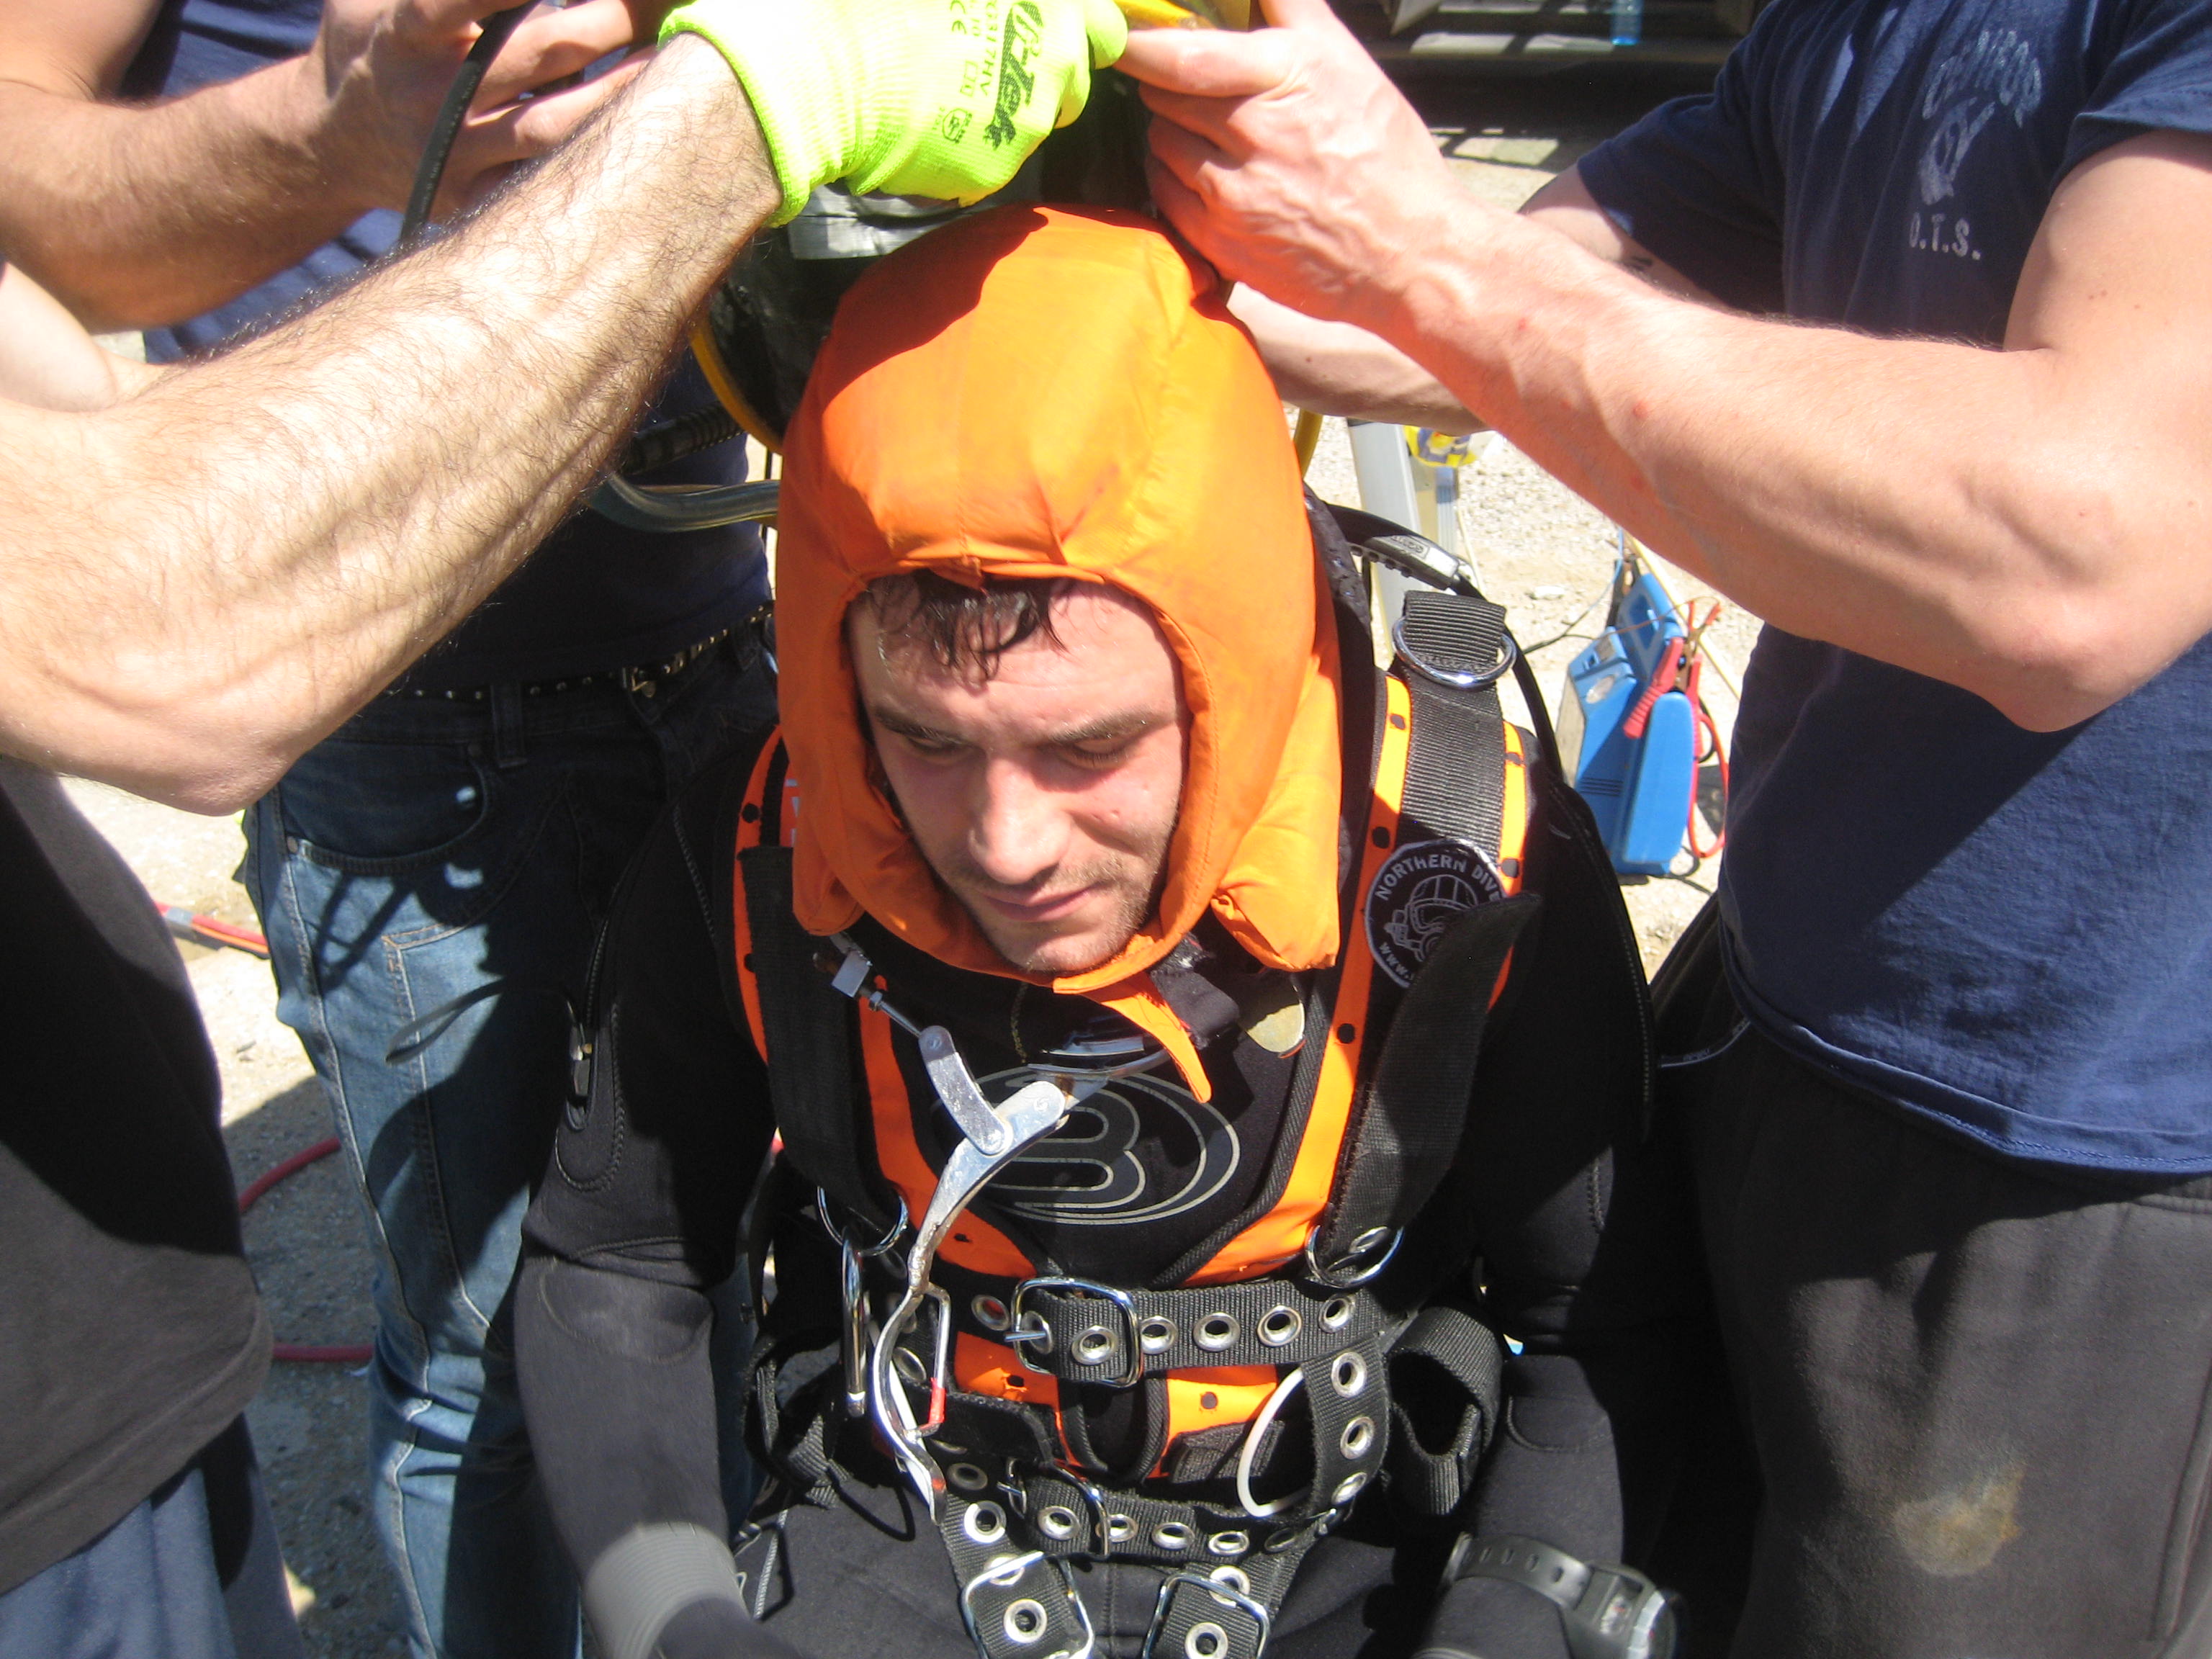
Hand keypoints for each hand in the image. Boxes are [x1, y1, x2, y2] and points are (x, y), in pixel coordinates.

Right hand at [307, 0, 664, 215]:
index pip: (449, 4)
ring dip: (611, 98)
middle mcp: (429, 98)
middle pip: (529, 59)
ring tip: (665, 70)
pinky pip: (541, 182)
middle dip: (595, 26)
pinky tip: (637, 141)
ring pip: (547, 129)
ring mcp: (453, 154)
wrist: (333, 141)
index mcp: (401, 36)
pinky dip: (588, 161)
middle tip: (645, 4)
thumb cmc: (374, 42)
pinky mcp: (473, 199)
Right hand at [661, 0, 1128, 222]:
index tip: (1044, 31)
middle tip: (981, 61)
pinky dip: (967, 146)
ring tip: (941, 92)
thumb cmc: (859, 5)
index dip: (1073, 30)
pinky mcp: (990, 166)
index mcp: (1042, 3)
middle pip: (1073, 79)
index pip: (1102, 26)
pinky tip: (925, 124)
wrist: (812, 69)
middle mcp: (1048, 59)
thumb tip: (1002, 7)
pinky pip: (992, 158)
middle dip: (1041, 74)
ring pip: (1034, 122)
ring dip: (1002, 110)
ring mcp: (1022, 119)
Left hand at [1115, 0, 1463, 329]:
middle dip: (1169, 84)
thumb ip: (1288, 9)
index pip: (1184, 52)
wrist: (1409, 253)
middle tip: (1195, 89)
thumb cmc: (1383, 152)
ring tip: (1212, 136)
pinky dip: (1173, 176)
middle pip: (1165, 93)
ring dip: (1173, 131)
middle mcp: (1255, 132)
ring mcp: (1233, 192)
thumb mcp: (1346, 61)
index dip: (1143, 44)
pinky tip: (1206, 173)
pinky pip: (1163, 191)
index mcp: (1288, 76)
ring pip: (1161, 140)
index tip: (1128, 39)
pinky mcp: (1221, 239)